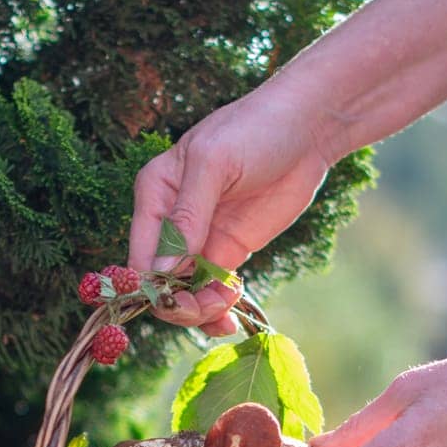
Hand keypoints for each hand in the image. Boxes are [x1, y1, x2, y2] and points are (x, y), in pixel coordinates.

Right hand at [128, 75, 332, 336]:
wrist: (307, 128)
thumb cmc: (255, 130)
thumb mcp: (215, 164)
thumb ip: (187, 216)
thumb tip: (162, 270)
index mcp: (154, 195)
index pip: (139, 256)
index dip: (154, 287)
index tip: (182, 299)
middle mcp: (170, 221)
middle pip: (160, 282)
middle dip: (180, 302)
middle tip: (212, 305)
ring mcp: (200, 240)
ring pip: (185, 293)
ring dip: (201, 310)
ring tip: (229, 304)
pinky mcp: (227, 252)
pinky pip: (211, 291)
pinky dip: (217, 310)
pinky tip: (231, 317)